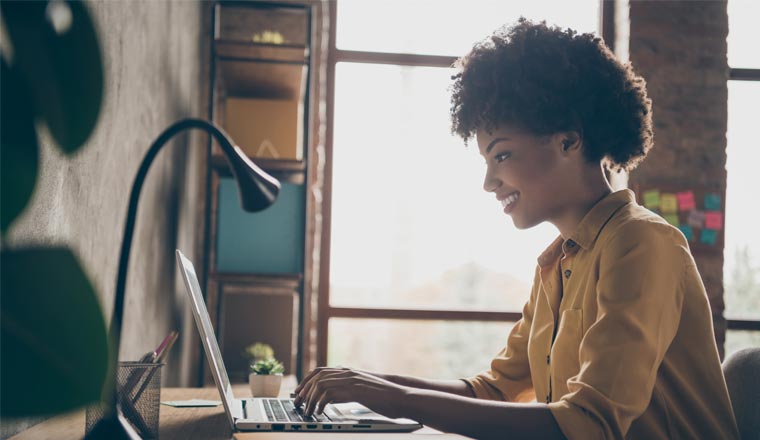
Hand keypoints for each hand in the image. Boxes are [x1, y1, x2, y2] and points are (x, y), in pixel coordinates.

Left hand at [294, 367, 408, 418]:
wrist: (399, 396)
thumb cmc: (383, 396)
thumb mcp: (361, 389)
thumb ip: (347, 388)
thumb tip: (332, 396)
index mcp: (348, 371)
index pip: (320, 371)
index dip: (306, 380)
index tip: (298, 392)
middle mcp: (347, 373)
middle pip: (317, 377)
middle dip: (305, 390)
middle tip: (298, 403)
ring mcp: (351, 380)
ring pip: (322, 385)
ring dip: (311, 399)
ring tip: (308, 411)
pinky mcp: (355, 390)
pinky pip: (331, 394)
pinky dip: (322, 403)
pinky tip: (321, 412)